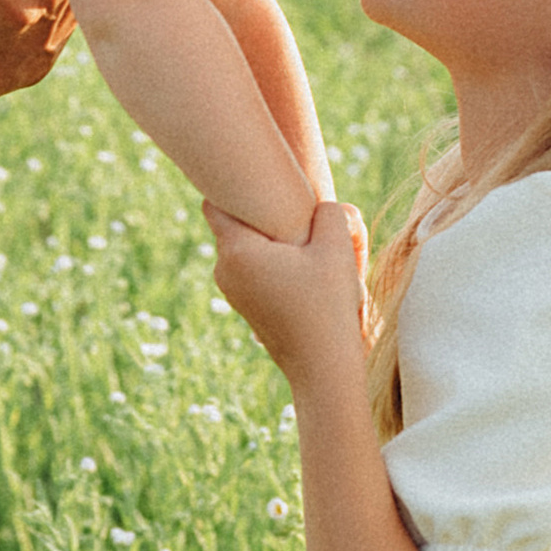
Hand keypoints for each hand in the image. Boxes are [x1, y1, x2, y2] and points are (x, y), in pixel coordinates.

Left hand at [203, 195, 370, 379]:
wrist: (323, 368)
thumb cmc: (327, 306)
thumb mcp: (336, 248)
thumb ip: (328, 212)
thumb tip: (320, 206)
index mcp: (236, 251)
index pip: (214, 202)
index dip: (232, 186)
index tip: (260, 182)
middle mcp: (224, 270)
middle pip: (233, 225)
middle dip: (260, 215)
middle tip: (294, 212)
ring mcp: (232, 292)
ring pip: (245, 248)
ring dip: (269, 242)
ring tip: (303, 247)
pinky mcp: (246, 307)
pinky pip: (252, 270)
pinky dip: (271, 263)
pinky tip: (301, 271)